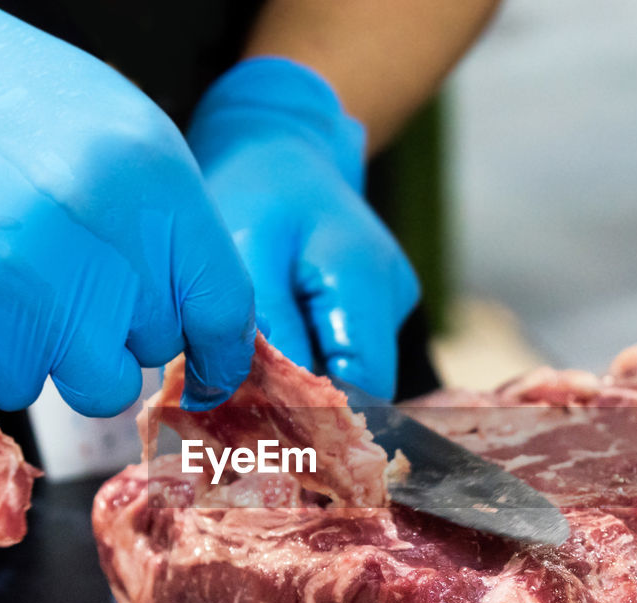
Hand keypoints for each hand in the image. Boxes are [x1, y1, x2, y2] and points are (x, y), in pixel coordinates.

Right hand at [0, 0, 253, 414]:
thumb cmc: (7, 103)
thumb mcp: (121, 140)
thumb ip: (169, 228)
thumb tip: (202, 321)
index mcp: (159, 187)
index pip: (224, 308)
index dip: (218, 356)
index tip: (204, 375)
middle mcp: (110, 241)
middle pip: (155, 347)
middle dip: (121, 328)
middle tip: (69, 275)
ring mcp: (39, 285)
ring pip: (97, 386)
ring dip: (65, 355)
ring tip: (23, 287)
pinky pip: (17, 385)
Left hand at [187, 57, 419, 399]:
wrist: (278, 138)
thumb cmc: (256, 187)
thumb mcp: (247, 254)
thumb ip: (268, 329)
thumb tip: (276, 403)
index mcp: (364, 280)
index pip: (365, 384)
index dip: (321, 417)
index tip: (265, 431)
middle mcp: (391, 293)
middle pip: (362, 384)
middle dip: (307, 404)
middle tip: (244, 410)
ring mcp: (390, 297)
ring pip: (353, 370)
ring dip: (305, 381)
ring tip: (250, 372)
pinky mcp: (376, 300)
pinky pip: (346, 348)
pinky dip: (310, 358)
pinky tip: (272, 347)